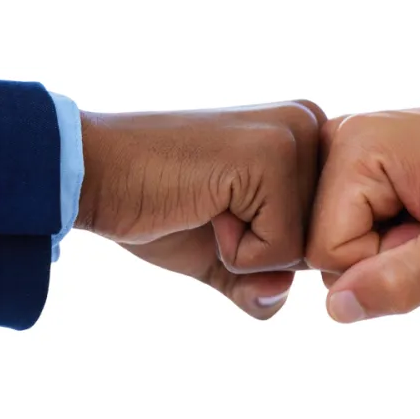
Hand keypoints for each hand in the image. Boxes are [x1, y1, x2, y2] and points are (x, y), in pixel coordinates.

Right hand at [76, 100, 325, 318]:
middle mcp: (311, 124)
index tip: (219, 206)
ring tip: (206, 203)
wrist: (94, 173)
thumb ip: (265, 282)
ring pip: (305, 250)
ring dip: (246, 252)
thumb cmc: (156, 205)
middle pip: (322, 243)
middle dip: (261, 252)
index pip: (325, 234)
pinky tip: (203, 204)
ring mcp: (294, 135)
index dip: (268, 249)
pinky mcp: (273, 156)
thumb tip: (281, 294)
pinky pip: (280, 251)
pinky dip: (235, 252)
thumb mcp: (224, 254)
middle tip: (209, 205)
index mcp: (307, 136)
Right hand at [305, 88, 419, 322]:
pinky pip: (359, 221)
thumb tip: (334, 310)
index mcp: (355, 144)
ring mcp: (353, 144)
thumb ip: (398, 283)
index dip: (383, 262)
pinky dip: (396, 228)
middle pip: (326, 243)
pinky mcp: (367, 158)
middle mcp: (342, 134)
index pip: (325, 252)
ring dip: (392, 242)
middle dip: (385, 252)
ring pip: (342, 237)